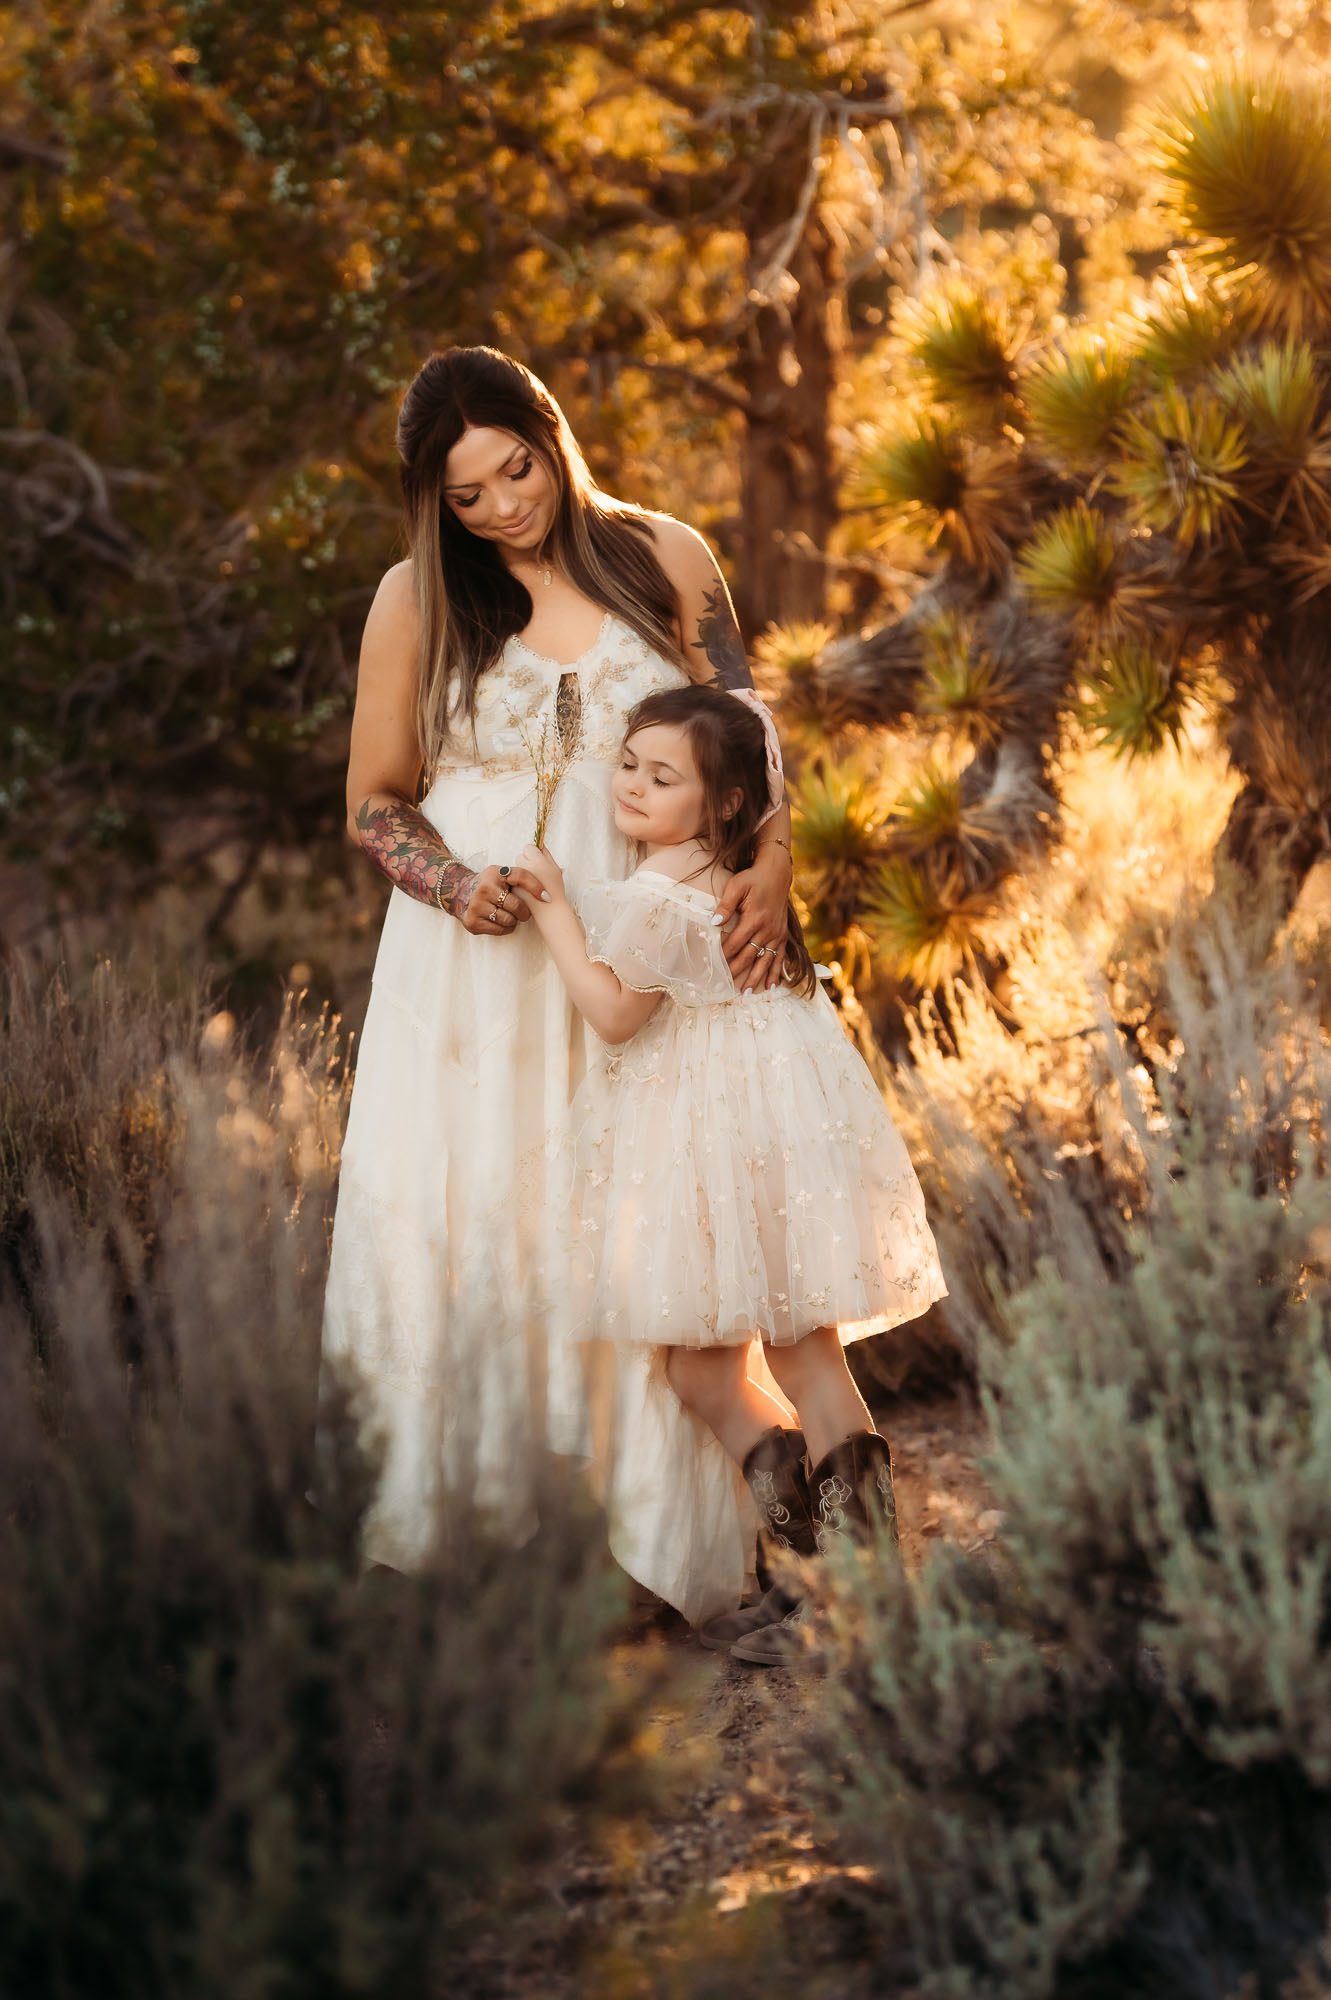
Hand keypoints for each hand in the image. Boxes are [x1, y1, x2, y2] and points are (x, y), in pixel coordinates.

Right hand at [457, 862, 549, 935]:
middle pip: (517, 905)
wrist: (460, 894)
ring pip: (509, 919)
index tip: (546, 897)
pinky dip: (506, 928)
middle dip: (524, 912)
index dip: (536, 886)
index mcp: (495, 873)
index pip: (520, 876)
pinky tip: (501, 921)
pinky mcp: (472, 921)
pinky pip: (500, 929)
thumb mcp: (501, 875)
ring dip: (514, 920)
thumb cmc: (491, 886)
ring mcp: (476, 905)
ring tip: (510, 915)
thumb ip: (520, 877)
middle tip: (524, 913)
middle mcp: (484, 887)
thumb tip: (554, 879)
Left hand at [515, 842, 566, 904]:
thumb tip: (540, 845)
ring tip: (532, 883)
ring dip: (520, 873)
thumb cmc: (555, 890)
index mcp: (537, 861)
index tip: (538, 861)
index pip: (528, 848)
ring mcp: (517, 878)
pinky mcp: (512, 888)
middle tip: (535, 873)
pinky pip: (512, 880)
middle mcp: (525, 868)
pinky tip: (526, 890)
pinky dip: (517, 883)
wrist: (549, 911)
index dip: (533, 854)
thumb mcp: (555, 869)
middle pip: (520, 857)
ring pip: (515, 869)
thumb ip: (546, 855)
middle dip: (526, 862)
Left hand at [714, 845, 793, 992]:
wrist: (777, 873)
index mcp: (754, 919)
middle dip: (736, 971)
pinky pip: (779, 957)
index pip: (735, 943)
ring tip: (746, 994)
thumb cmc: (753, 878)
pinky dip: (775, 972)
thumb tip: (713, 922)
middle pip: (748, 956)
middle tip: (724, 986)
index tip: (713, 967)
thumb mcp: (736, 886)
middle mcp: (767, 929)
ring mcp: (776, 934)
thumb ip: (725, 906)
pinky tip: (771, 986)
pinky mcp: (782, 935)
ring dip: (755, 978)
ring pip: (764, 961)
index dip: (723, 955)